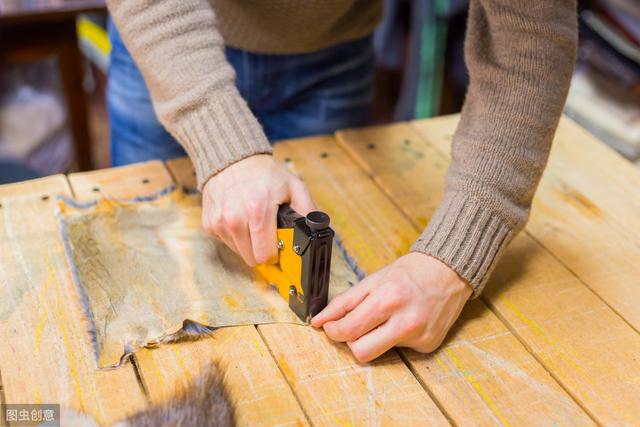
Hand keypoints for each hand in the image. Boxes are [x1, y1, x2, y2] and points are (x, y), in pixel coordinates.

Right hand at [202, 154, 315, 265]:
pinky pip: (227, 243)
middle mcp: (235, 218)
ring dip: (249, 245)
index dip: (276, 255)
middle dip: (263, 252)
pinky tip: (241, 221)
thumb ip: (308, 210)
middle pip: (252, 259)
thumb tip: (319, 231)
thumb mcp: (294, 187)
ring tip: (254, 225)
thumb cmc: (265, 175)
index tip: (280, 249)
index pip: (265, 255)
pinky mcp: (210, 224)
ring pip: (239, 253)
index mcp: (258, 210)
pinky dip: (236, 237)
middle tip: (269, 236)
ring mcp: (220, 222)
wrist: (233, 160)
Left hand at [311, 252, 471, 362]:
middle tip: (352, 327)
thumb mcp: (373, 280)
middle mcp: (405, 321)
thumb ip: (344, 302)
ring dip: (371, 341)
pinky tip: (403, 322)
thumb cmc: (409, 272)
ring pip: (377, 355)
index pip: (348, 330)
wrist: (448, 271)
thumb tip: (319, 320)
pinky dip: (394, 338)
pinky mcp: (428, 345)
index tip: (330, 326)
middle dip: (349, 340)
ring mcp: (419, 336)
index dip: (332, 330)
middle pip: (361, 351)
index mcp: (388, 299)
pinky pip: (399, 350)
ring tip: (380, 322)